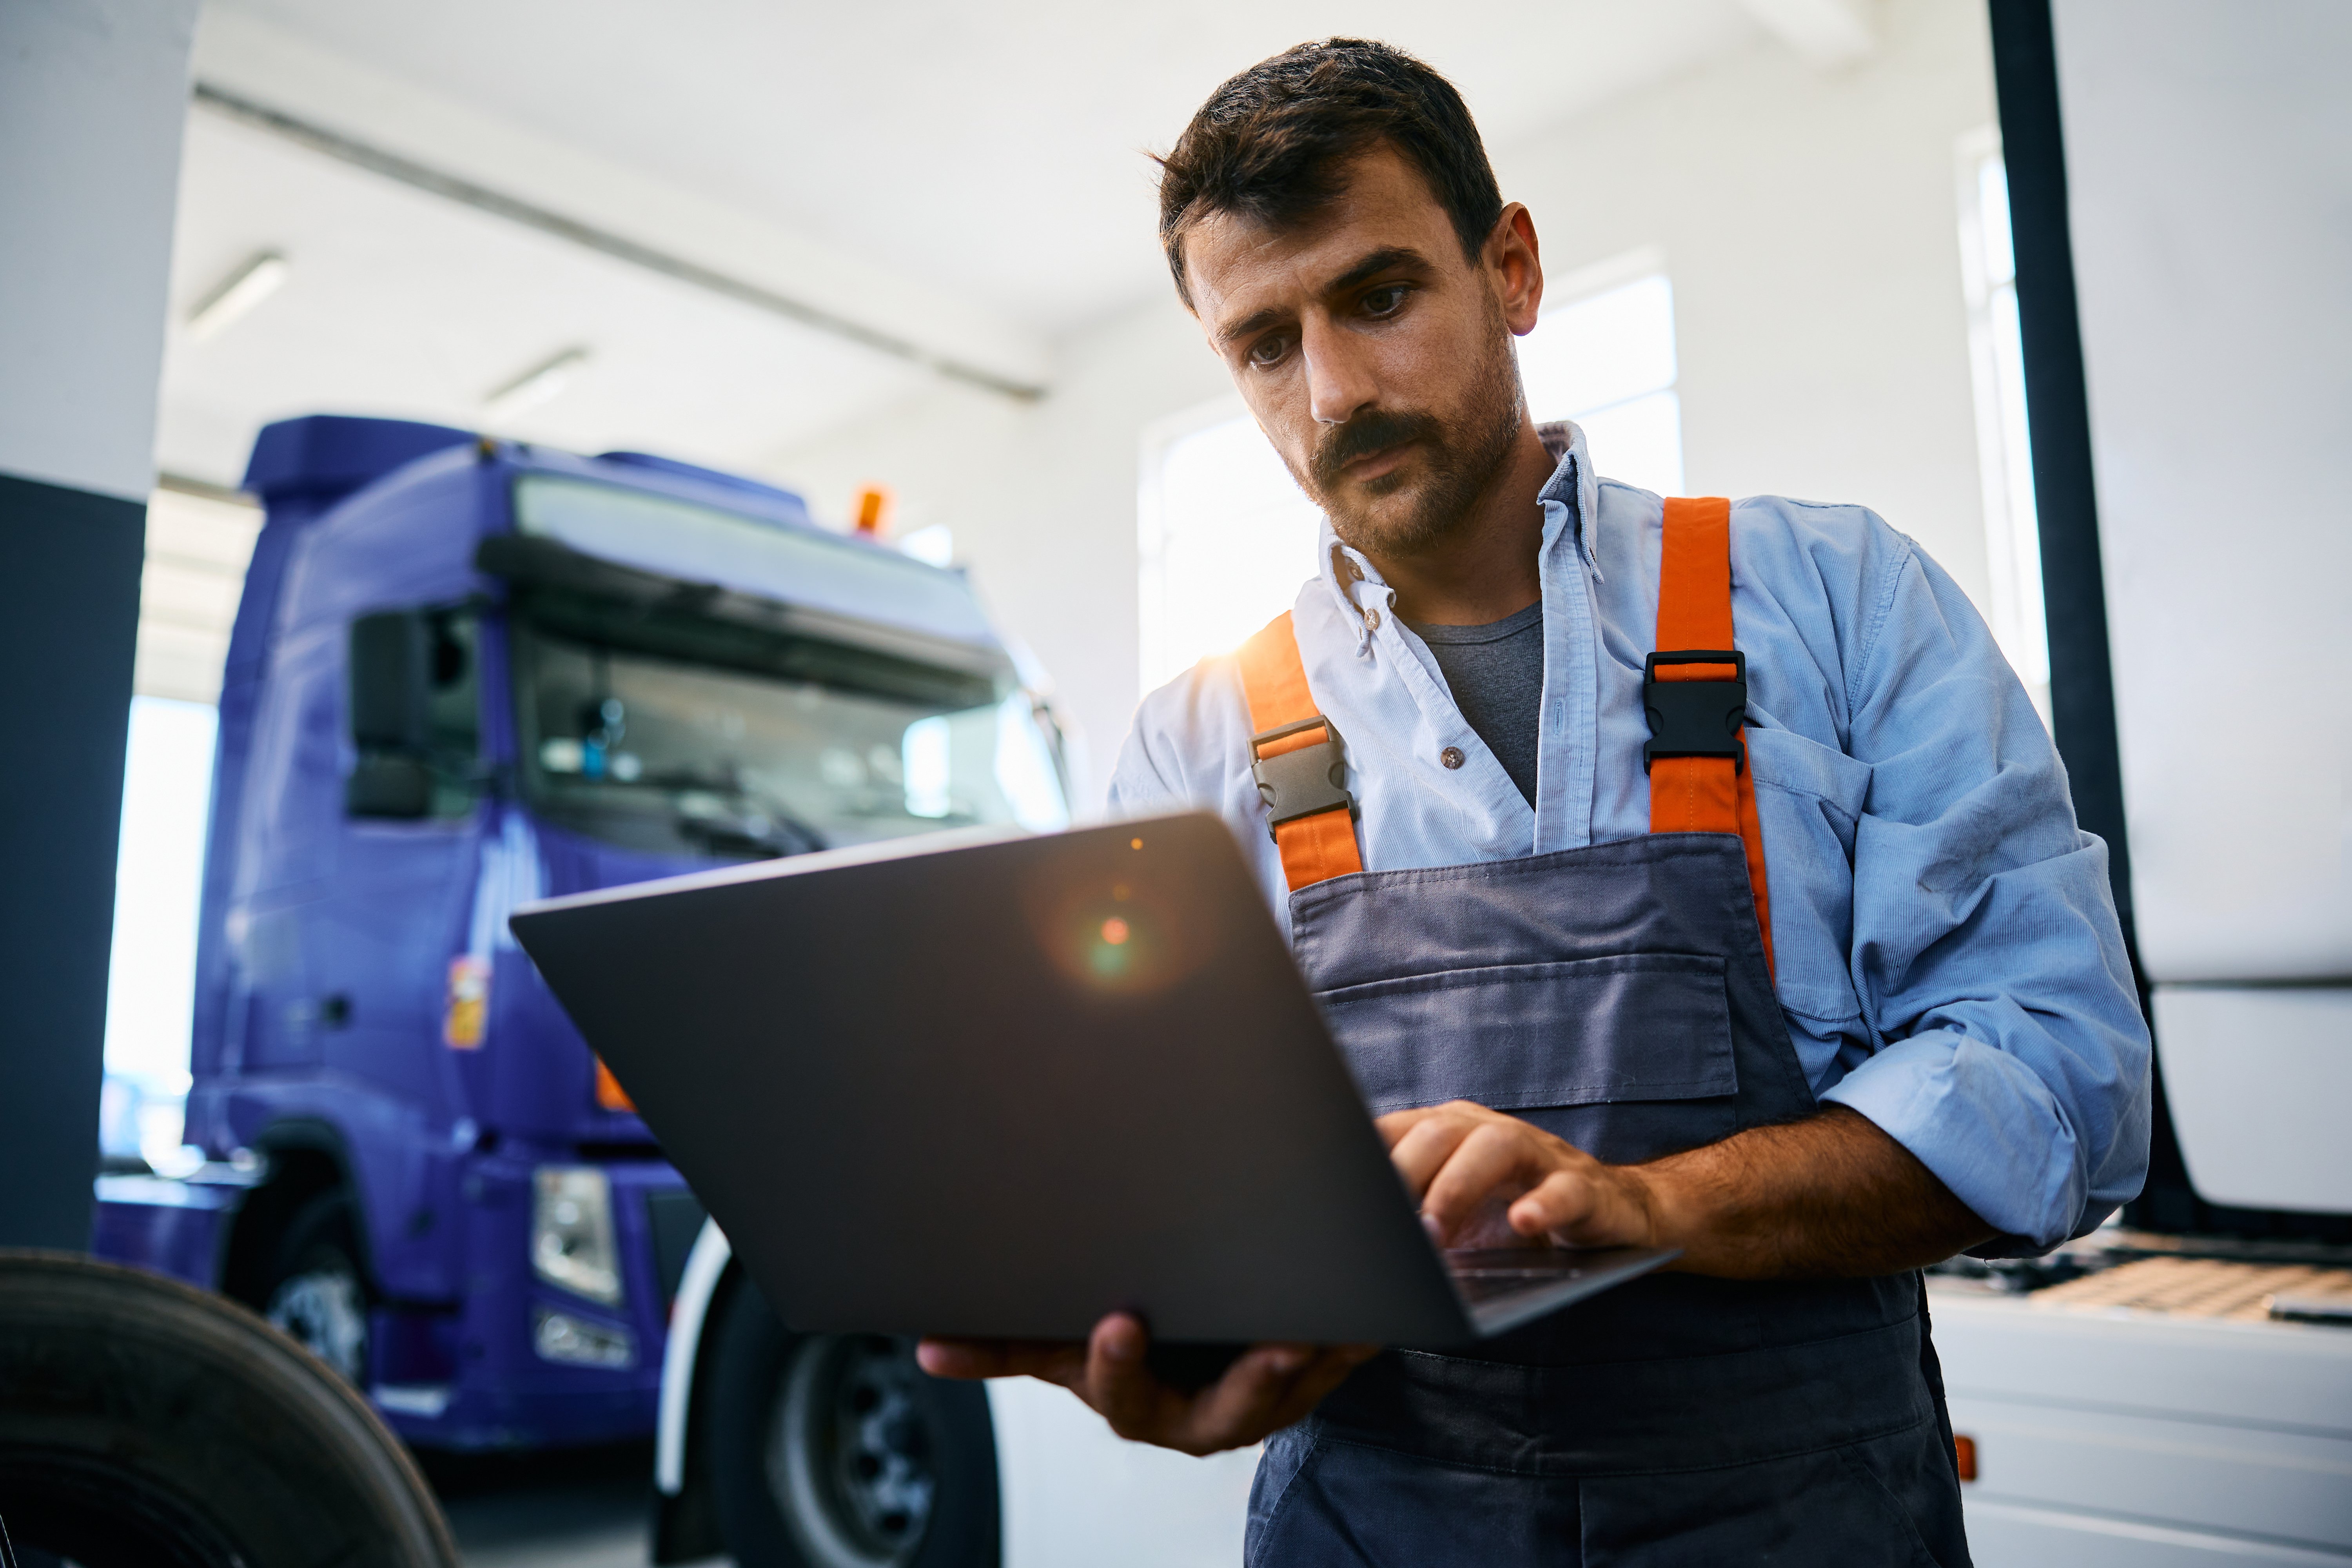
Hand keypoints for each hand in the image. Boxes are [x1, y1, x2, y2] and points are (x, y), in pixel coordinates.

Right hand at [915, 1314, 1376, 1456]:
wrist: (1210, 1354)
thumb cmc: (1135, 1346)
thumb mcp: (1067, 1346)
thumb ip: (1004, 1347)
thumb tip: (925, 1347)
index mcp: (1133, 1396)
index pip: (1114, 1384)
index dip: (1115, 1361)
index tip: (1116, 1323)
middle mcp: (1197, 1412)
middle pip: (1200, 1408)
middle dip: (1221, 1376)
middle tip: (1225, 1337)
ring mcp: (1259, 1401)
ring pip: (1277, 1392)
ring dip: (1291, 1366)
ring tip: (1307, 1333)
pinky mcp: (1314, 1378)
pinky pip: (1337, 1362)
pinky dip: (1354, 1337)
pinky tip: (1369, 1311)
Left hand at [1379, 1099, 1666, 1250]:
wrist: (1608, 1212)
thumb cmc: (1512, 1212)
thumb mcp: (1454, 1210)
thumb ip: (1411, 1212)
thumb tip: (1351, 1248)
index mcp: (1449, 1132)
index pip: (1395, 1129)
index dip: (1363, 1158)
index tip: (1335, 1196)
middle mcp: (1489, 1132)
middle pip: (1438, 1132)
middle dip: (1406, 1175)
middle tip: (1385, 1227)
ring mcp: (1539, 1155)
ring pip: (1496, 1148)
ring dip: (1458, 1187)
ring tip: (1436, 1231)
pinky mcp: (1583, 1187)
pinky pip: (1564, 1189)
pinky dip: (1543, 1204)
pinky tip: (1523, 1221)